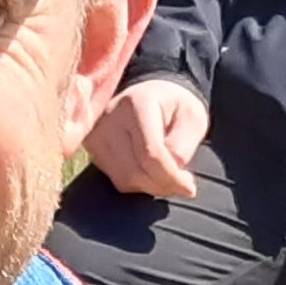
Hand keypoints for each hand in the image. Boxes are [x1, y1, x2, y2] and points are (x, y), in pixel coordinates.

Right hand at [88, 77, 207, 202]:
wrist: (149, 95)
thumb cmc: (175, 108)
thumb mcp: (193, 118)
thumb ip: (184, 144)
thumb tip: (172, 170)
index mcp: (137, 104)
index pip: (151, 154)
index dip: (172, 178)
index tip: (190, 189)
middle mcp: (110, 117)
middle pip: (135, 172)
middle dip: (163, 186)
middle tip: (182, 184)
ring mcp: (96, 133)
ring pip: (125, 180)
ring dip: (151, 187)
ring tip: (167, 177)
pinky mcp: (92, 147)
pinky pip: (117, 180)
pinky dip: (138, 184)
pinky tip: (150, 172)